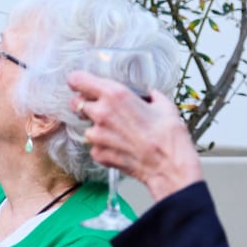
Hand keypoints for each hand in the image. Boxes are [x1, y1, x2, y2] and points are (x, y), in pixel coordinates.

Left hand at [68, 71, 202, 201]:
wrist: (170, 167)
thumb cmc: (169, 137)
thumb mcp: (164, 105)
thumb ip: (148, 96)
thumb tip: (147, 95)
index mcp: (115, 95)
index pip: (77, 79)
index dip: (77, 81)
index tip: (80, 84)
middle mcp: (101, 113)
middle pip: (76, 103)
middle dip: (85, 104)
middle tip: (101, 109)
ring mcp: (97, 135)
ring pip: (86, 126)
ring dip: (97, 128)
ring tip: (119, 133)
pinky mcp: (98, 153)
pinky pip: (95, 146)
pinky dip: (104, 147)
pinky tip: (121, 147)